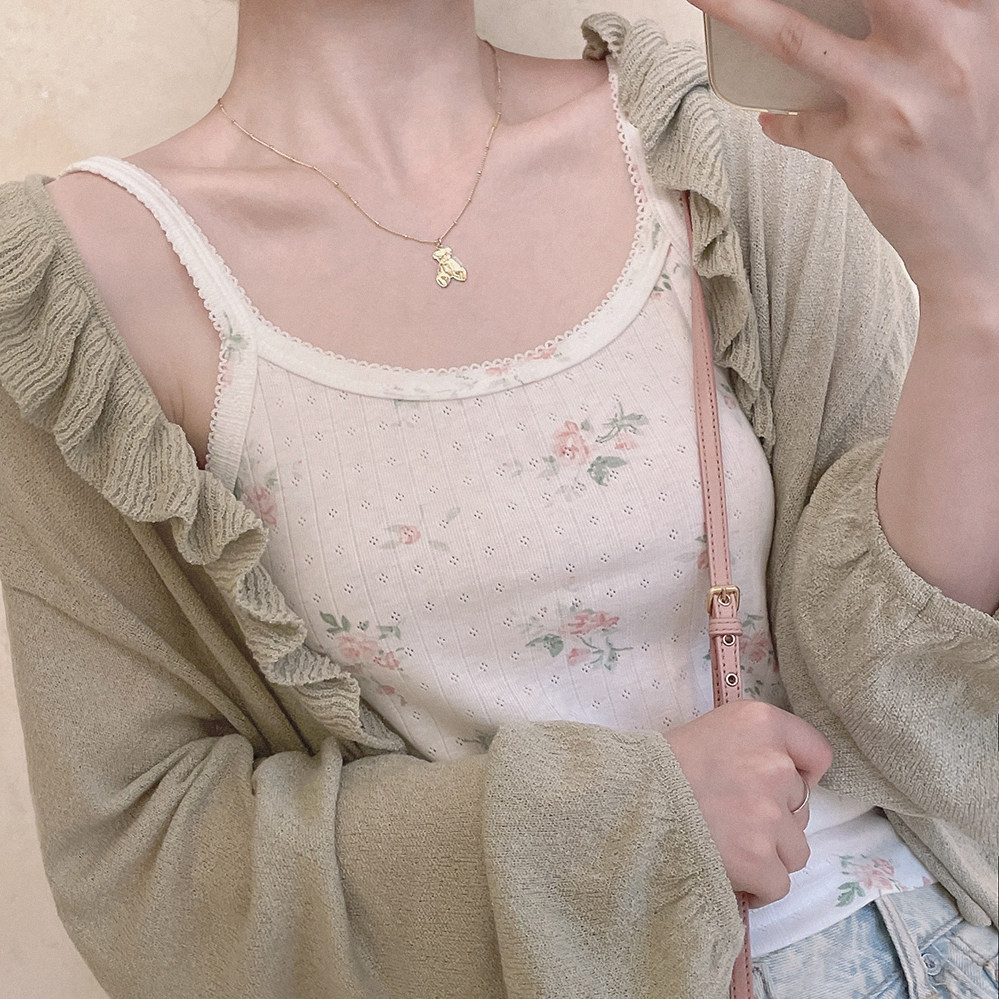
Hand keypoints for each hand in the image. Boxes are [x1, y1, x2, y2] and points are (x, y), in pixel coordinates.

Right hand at [666, 700, 831, 906]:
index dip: (801, 775)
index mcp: (760, 723)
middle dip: (775, 819)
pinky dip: (757, 887)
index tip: (779, 788)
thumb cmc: (662, 768)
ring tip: (728, 847)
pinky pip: (779, 883)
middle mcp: (773, 764)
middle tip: (732, 818)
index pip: (817, 753)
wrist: (626, 801)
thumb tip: (790, 785)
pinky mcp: (758, 857)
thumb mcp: (712, 731)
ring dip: (768, 854)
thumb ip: (755, 748)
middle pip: (801, 808)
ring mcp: (768, 813)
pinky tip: (730, 874)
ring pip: (795, 850)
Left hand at [688, 0, 998, 306]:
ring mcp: (895, 99)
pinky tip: (778, 119)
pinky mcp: (861, 149)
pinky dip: (785, 121)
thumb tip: (838, 14)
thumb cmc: (967, 143)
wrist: (979, 232)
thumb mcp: (964, 67)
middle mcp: (941, 47)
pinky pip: (800, 122)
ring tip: (703, 0)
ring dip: (736, 12)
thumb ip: (920, 31)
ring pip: (794, 40)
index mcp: (973, 18)